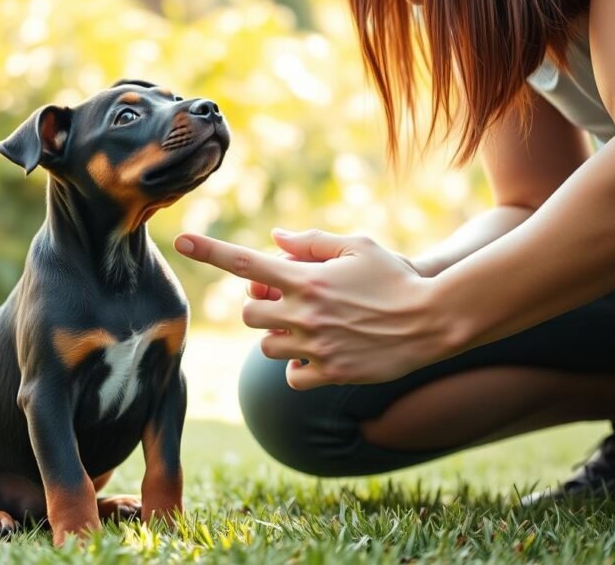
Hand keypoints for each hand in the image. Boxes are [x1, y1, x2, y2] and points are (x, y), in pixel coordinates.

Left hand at [174, 229, 459, 388]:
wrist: (434, 319)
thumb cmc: (396, 277)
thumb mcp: (357, 246)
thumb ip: (312, 242)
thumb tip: (276, 239)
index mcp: (306, 278)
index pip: (245, 263)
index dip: (209, 250)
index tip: (181, 240)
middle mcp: (304, 313)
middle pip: (249, 314)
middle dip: (259, 307)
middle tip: (285, 301)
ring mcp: (315, 346)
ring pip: (266, 346)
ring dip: (278, 336)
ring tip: (308, 326)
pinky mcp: (330, 374)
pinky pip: (291, 376)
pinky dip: (297, 367)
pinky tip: (317, 354)